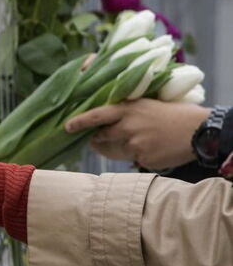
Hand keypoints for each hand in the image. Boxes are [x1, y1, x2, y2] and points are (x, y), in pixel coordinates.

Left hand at [64, 99, 209, 170]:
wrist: (198, 131)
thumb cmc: (173, 115)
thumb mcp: (147, 105)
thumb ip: (126, 113)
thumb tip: (104, 122)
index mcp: (128, 109)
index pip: (97, 115)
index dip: (80, 121)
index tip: (67, 127)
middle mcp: (128, 125)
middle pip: (101, 137)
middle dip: (99, 139)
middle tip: (101, 137)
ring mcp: (135, 143)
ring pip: (115, 150)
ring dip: (119, 147)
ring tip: (138, 140)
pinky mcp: (143, 157)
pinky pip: (132, 160)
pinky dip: (139, 156)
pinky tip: (153, 148)